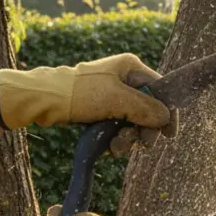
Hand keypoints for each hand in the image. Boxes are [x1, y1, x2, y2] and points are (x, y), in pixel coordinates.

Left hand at [0, 54, 174, 144]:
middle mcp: (125, 80)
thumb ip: (146, 108)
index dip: (167, 113)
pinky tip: (109, 147)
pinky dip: (116, 139)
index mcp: (131, 68)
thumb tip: (165, 118)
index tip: (169, 134)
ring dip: (128, 139)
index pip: (161, 90)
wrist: (46, 100)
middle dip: (143, 130)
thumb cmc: (81, 94)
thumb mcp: (118, 99)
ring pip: (133, 122)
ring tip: (117, 147)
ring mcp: (113, 96)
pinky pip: (119, 128)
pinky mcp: (103, 110)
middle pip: (148, 110)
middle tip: (141, 145)